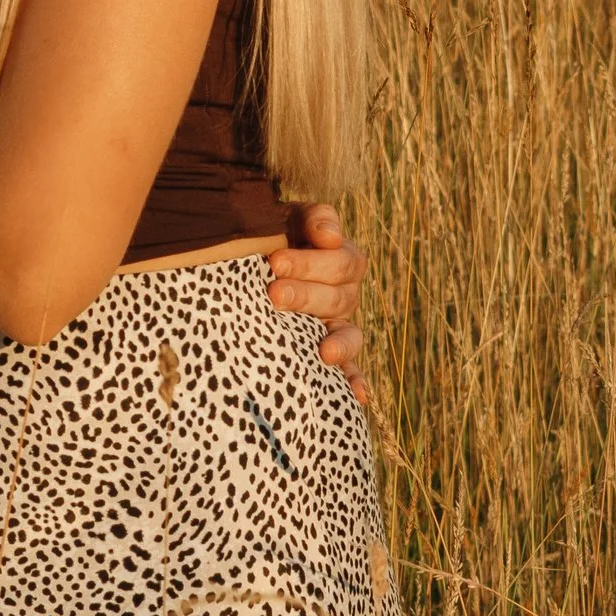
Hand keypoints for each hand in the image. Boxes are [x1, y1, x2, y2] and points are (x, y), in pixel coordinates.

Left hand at [270, 201, 368, 402]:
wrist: (256, 260)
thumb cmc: (276, 234)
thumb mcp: (292, 218)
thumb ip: (314, 219)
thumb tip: (330, 237)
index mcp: (342, 259)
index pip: (341, 262)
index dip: (311, 263)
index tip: (275, 262)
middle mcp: (346, 293)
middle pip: (339, 297)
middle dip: (306, 296)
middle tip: (274, 294)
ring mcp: (339, 324)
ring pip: (347, 333)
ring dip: (338, 344)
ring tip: (324, 352)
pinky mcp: (331, 351)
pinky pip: (350, 368)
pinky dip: (355, 380)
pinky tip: (358, 396)